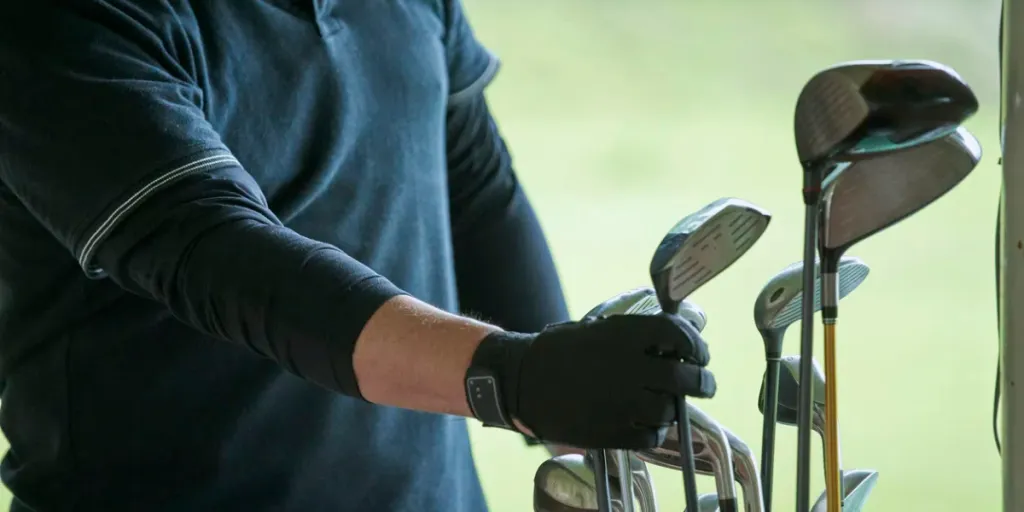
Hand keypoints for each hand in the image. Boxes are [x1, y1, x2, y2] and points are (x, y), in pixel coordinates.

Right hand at [464, 314, 714, 449]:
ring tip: (665, 404)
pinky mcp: (612, 432)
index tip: (699, 353)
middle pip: (684, 377)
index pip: (678, 334)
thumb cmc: (559, 351)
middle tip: (704, 384)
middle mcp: (628, 368)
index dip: (695, 344)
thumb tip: (675, 338)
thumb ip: (635, 335)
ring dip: (673, 407)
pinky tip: (648, 425)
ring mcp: (622, 403)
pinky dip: (655, 431)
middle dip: (702, 381)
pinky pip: (651, 437)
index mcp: (624, 335)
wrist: (522, 381)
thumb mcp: (597, 329)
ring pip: (670, 410)